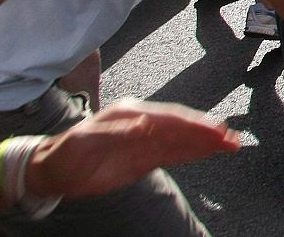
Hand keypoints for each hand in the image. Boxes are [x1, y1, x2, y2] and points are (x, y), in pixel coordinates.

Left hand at [23, 99, 239, 200]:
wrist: (53, 171)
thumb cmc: (65, 153)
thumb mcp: (84, 141)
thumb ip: (114, 132)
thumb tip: (142, 125)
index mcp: (131, 114)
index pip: (167, 118)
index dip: (191, 124)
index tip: (211, 129)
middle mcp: (142, 124)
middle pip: (181, 127)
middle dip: (207, 132)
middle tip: (230, 138)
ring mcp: (145, 141)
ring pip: (182, 140)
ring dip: (206, 142)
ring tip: (230, 144)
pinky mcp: (145, 158)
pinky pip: (174, 154)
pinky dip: (193, 152)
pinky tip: (209, 152)